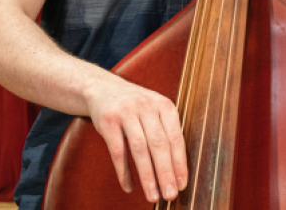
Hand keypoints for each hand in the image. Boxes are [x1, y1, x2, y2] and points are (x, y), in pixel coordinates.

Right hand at [85, 78, 186, 203]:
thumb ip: (165, 132)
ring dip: (147, 176)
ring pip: (140, 148)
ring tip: (152, 196)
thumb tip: (177, 170)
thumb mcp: (154, 111)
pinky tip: (129, 187)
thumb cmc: (135, 107)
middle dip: (166, 172)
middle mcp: (147, 106)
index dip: (180, 162)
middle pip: (159, 144)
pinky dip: (124, 172)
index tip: (182, 184)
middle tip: (170, 194)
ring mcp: (127, 111)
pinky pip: (118, 151)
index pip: (175, 137)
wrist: (103, 88)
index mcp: (164, 105)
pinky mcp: (108, 120)